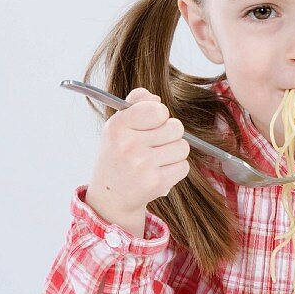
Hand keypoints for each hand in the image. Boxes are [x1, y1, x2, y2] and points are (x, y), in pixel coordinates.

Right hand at [86, 88, 190, 234]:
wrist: (111, 195)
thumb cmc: (118, 155)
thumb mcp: (119, 125)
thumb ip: (136, 103)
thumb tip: (156, 97)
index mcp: (118, 126)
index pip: (158, 110)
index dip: (161, 116)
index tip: (152, 124)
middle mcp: (128, 145)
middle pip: (176, 128)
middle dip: (170, 135)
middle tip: (154, 144)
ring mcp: (142, 165)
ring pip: (182, 147)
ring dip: (174, 153)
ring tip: (156, 159)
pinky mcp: (155, 183)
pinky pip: (184, 166)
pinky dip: (175, 169)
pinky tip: (159, 172)